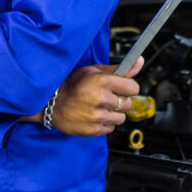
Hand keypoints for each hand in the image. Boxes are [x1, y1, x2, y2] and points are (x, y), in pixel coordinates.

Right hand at [23, 57, 143, 135]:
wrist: (51, 103)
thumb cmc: (72, 84)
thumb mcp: (94, 71)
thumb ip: (119, 69)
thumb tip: (140, 61)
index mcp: (103, 81)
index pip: (134, 88)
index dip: (128, 87)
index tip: (122, 87)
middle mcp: (101, 99)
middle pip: (128, 104)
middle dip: (120, 100)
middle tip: (107, 97)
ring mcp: (97, 116)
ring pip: (121, 118)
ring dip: (114, 113)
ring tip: (100, 107)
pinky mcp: (93, 130)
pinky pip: (111, 128)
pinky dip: (105, 123)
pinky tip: (94, 115)